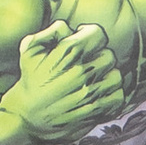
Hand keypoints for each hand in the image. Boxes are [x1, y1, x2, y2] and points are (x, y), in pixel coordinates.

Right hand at [13, 17, 124, 133]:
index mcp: (68, 53)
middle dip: (98, 57)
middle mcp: (82, 72)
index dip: (90, 35)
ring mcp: (90, 93)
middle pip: (108, 55)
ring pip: (116, 75)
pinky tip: (99, 94)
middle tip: (87, 64)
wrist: (27, 117)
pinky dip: (112, 95)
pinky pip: (118, 97)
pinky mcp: (96, 112)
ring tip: (94, 80)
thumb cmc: (30, 81)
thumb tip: (69, 27)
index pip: (98, 34)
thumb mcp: (29, 51)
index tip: (83, 43)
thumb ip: (50, 32)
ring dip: (106, 77)